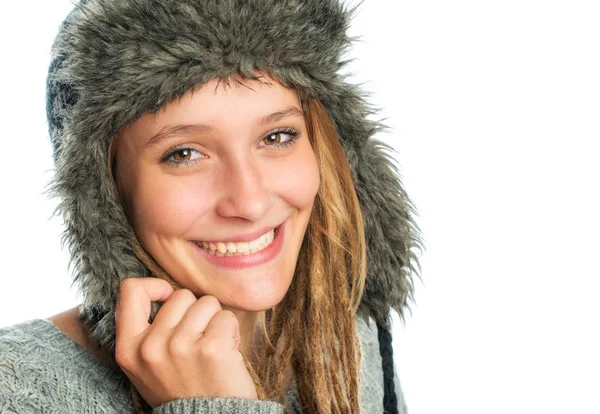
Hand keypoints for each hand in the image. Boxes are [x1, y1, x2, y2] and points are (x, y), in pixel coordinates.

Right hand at [114, 277, 257, 406]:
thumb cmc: (182, 390)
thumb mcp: (146, 366)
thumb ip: (147, 332)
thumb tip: (164, 293)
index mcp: (129, 348)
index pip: (131, 290)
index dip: (156, 287)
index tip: (169, 299)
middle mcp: (152, 346)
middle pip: (182, 295)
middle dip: (196, 312)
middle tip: (199, 340)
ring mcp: (181, 347)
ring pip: (207, 303)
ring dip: (215, 321)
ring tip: (212, 348)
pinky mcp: (211, 348)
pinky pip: (227, 317)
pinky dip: (232, 332)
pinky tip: (227, 353)